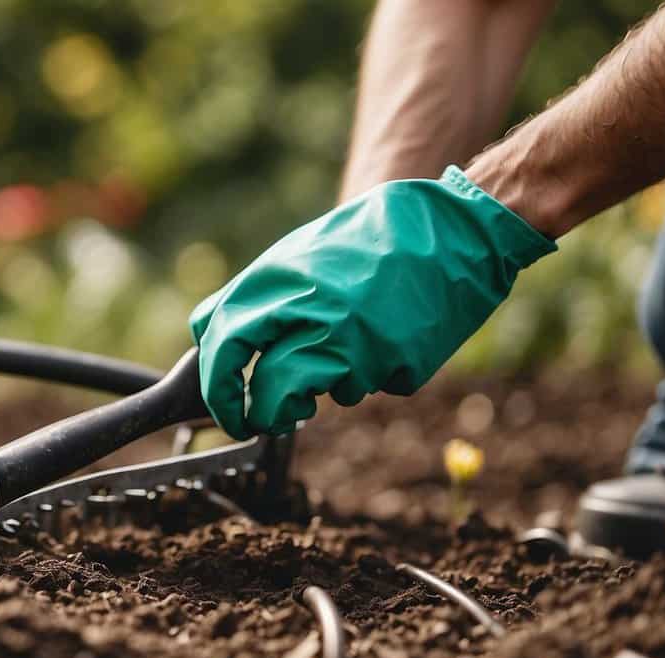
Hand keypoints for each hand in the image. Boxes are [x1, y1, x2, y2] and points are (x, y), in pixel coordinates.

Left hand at [190, 166, 555, 439]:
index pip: (223, 347)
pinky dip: (373, 371)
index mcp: (280, 284)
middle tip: (258, 421)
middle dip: (258, 416)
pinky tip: (390, 334)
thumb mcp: (297, 256)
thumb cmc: (367, 241)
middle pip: (266, 393)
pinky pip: (371, 386)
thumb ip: (254, 298)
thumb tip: (210, 339)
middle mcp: (314, 317)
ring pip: (321, 397)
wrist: (454, 228)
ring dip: (327, 384)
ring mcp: (359, 346)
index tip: (224, 405)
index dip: (217, 388)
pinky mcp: (398, 366)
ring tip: (352, 341)